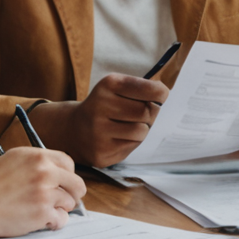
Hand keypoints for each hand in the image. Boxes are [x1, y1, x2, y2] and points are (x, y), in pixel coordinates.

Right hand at [0, 148, 87, 237]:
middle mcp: (44, 171)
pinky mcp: (42, 212)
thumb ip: (32, 164)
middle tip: (61, 202)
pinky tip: (40, 222)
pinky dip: (53, 223)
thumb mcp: (7, 162)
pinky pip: (61, 220)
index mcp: (35, 156)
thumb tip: (54, 172)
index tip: (63, 183)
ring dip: (58, 209)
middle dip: (71, 194)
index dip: (67, 175)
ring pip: (69, 203)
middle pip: (76, 184)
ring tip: (40, 212)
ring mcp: (45, 192)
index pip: (68, 162)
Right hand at [31, 74, 168, 166]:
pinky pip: (132, 147)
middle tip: (138, 113)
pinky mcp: (101, 153)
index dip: (160, 93)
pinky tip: (118, 137)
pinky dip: (131, 142)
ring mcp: (98, 132)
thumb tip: (164, 94)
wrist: (74, 129)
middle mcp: (100, 107)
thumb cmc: (106, 105)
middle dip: (149, 113)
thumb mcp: (118, 87)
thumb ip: (142, 88)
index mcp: (108, 85)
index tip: (161, 94)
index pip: (150, 89)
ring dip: (141, 129)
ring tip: (128, 125)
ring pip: (142, 131)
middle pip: (147, 112)